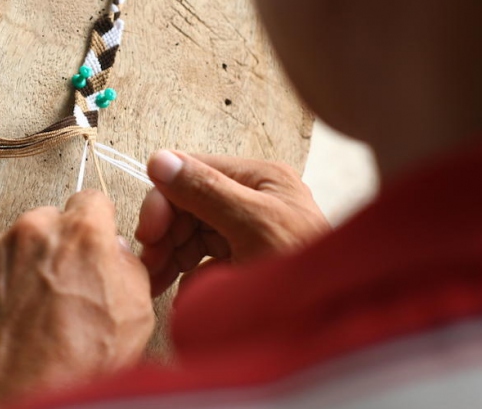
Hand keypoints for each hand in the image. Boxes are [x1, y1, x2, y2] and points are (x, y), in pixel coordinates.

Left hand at [0, 190, 154, 408]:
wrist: (20, 403)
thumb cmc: (75, 369)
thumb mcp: (135, 314)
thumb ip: (127, 266)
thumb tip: (114, 251)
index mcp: (80, 234)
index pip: (91, 200)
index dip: (94, 224)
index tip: (88, 241)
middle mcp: (32, 231)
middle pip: (48, 221)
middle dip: (55, 248)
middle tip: (59, 290)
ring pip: (11, 244)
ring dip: (20, 267)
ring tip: (28, 315)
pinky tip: (3, 320)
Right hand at [137, 150, 329, 295]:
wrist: (334, 322)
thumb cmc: (308, 271)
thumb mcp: (253, 225)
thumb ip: (206, 190)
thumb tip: (160, 160)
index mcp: (260, 178)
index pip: (193, 172)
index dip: (164, 200)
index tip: (148, 234)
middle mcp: (253, 199)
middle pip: (188, 205)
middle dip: (166, 235)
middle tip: (150, 266)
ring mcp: (249, 232)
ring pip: (192, 236)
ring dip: (172, 258)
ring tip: (158, 284)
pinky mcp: (246, 262)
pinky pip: (205, 262)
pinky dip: (191, 276)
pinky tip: (188, 294)